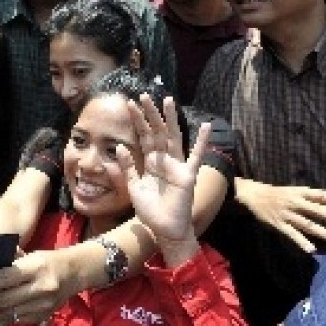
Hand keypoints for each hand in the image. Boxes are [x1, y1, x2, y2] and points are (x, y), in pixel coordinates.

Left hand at [0, 248, 77, 325]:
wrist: (76, 273)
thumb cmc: (46, 259)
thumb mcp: (29, 254)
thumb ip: (8, 262)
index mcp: (35, 267)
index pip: (4, 278)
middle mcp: (39, 288)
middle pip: (3, 301)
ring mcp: (41, 305)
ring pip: (7, 315)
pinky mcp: (41, 316)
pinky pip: (14, 322)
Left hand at [121, 95, 209, 244]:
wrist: (163, 229)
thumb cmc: (150, 210)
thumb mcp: (133, 186)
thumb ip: (128, 166)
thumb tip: (120, 146)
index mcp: (151, 161)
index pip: (143, 136)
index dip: (137, 121)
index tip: (129, 104)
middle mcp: (164, 159)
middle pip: (157, 132)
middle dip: (150, 114)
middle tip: (144, 95)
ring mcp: (177, 165)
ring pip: (173, 137)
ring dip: (170, 119)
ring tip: (167, 99)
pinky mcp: (187, 174)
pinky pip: (195, 156)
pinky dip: (201, 142)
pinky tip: (205, 127)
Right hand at [235, 178, 325, 252]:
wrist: (254, 196)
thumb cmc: (280, 194)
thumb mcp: (295, 191)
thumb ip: (312, 198)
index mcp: (300, 192)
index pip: (321, 195)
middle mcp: (295, 202)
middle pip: (317, 210)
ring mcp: (287, 214)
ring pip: (307, 224)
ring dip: (323, 231)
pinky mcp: (279, 225)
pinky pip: (292, 234)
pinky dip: (301, 242)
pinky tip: (312, 250)